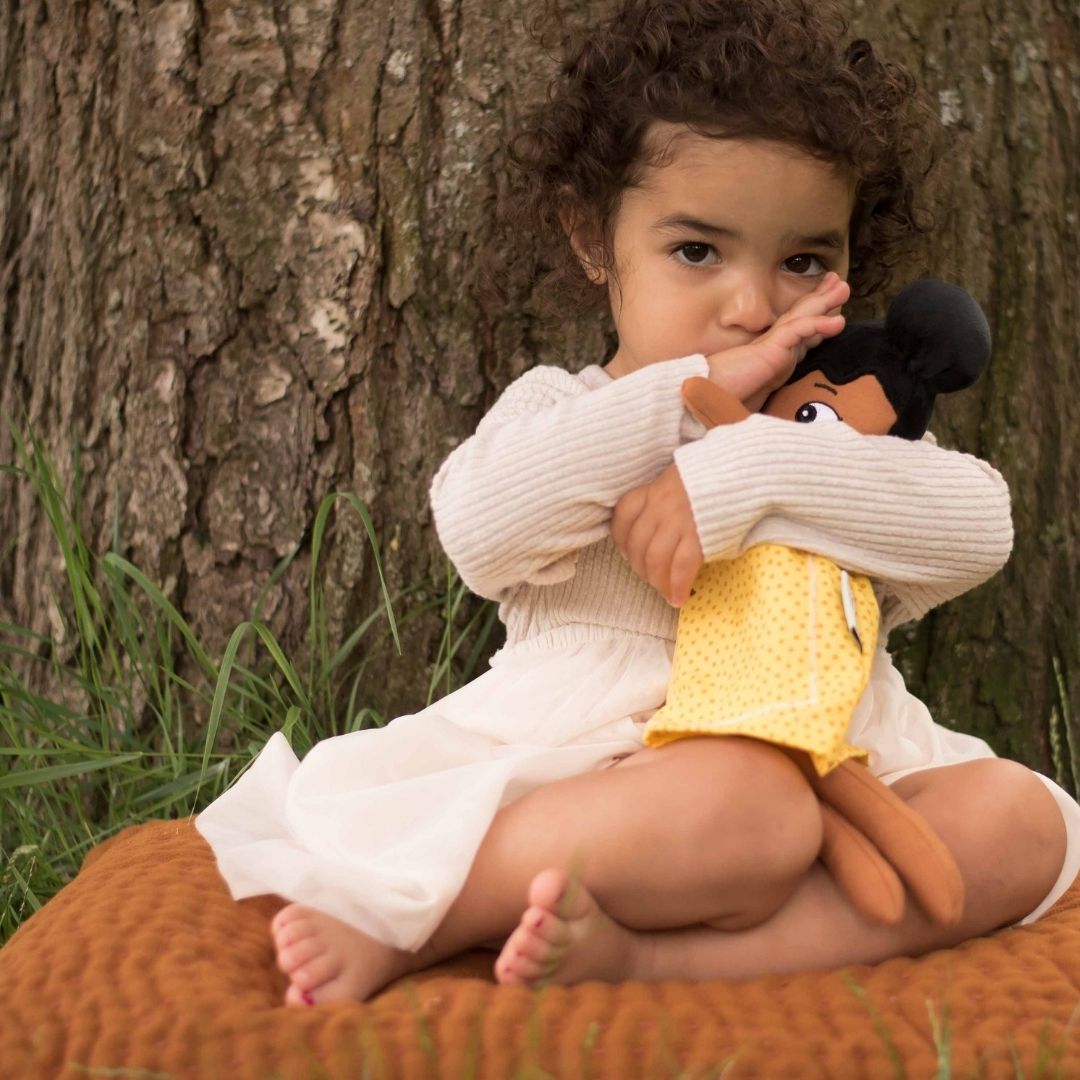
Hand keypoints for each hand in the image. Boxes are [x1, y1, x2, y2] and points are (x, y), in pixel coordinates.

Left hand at [611, 464, 702, 605]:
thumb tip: (655, 531)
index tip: (627, 554)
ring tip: (665, 594)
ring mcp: (678, 520)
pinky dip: (677, 586)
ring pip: (655, 559)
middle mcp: (660, 504)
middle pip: (637, 544)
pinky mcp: (699, 535)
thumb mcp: (680, 479)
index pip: (623, 517)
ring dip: (657, 582)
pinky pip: (681, 567)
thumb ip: (663, 500)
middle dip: (640, 569)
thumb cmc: (714, 477)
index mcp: (654, 489)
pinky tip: (679, 598)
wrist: (744, 469)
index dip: (622, 541)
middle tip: (651, 579)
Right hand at [707, 273, 849, 410]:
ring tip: (843, 288)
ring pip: (801, 318)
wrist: (700, 402)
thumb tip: (778, 411)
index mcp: (767, 358)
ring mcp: (768, 346)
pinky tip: (837, 322)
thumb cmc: (720, 404)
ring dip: (823, 302)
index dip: (813, 320)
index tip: (830, 312)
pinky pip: (797, 332)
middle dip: (820, 300)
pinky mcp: (769, 351)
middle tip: (837, 284)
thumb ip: (765, 397)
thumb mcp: (752, 401)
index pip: (795, 335)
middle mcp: (769, 347)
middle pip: (800, 319)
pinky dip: (817, 324)